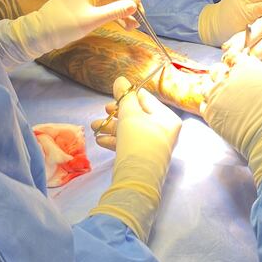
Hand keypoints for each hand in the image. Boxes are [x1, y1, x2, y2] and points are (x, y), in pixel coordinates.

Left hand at [23, 0, 139, 54]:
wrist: (40, 35)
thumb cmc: (64, 23)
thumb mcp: (92, 19)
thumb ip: (115, 11)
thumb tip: (134, 6)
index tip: (137, 5)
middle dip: (128, 4)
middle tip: (140, 18)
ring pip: (112, 0)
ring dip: (123, 12)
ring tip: (135, 26)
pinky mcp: (87, 5)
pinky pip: (106, 7)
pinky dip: (115, 15)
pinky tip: (126, 25)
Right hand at [90, 76, 181, 239]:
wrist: (136, 182)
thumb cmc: (138, 142)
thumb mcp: (130, 115)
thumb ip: (124, 96)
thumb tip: (121, 79)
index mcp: (167, 118)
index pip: (147, 100)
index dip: (127, 97)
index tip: (112, 98)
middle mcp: (164, 132)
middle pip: (137, 115)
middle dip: (116, 114)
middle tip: (103, 112)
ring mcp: (153, 147)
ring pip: (130, 130)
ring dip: (111, 127)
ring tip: (94, 127)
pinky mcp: (142, 159)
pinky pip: (128, 144)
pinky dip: (115, 141)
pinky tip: (100, 140)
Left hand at [201, 54, 261, 185]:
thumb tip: (261, 76)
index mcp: (246, 67)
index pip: (233, 56)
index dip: (234, 60)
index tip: (235, 64)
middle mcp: (228, 78)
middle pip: (217, 69)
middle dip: (221, 73)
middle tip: (228, 81)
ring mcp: (217, 96)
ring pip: (206, 85)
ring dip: (212, 88)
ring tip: (220, 95)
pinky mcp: (211, 114)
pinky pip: (203, 104)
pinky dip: (209, 105)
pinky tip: (218, 109)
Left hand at [223, 8, 261, 69]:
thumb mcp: (259, 26)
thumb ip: (241, 36)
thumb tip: (225, 48)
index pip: (249, 38)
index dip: (238, 49)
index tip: (231, 57)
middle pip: (257, 53)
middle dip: (246, 61)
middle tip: (239, 66)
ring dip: (258, 69)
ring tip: (251, 69)